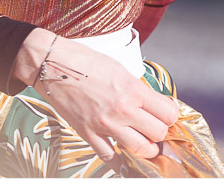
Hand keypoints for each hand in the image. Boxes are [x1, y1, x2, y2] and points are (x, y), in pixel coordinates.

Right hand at [12, 29, 179, 163]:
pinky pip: (111, 157)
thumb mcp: (119, 69)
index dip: (170, 115)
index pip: (168, 113)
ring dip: (147, 148)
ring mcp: (105, 124)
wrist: (53, 64)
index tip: (166, 115)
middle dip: (161, 132)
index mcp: (132, 89)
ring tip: (144, 142)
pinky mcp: (89, 134)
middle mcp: (122, 109)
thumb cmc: (84, 61)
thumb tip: (151, 105)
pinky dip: (121, 162)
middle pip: (158, 134)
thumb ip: (136, 89)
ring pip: (141, 149)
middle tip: (155, 128)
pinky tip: (124, 159)